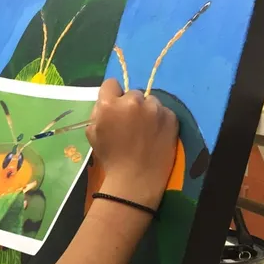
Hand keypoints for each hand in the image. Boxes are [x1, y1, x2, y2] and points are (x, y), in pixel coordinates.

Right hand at [86, 78, 177, 209]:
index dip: (111, 95)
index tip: (114, 108)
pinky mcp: (171, 117)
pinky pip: (163, 111)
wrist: (135, 179)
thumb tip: (108, 104)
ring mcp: (154, 108)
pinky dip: (160, 120)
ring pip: (149, 101)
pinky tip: (156, 135)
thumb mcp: (92, 133)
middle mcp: (132, 100)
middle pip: (131, 93)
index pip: (110, 84)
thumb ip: (99, 113)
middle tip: (130, 123)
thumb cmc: (110, 158)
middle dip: (130, 105)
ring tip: (145, 130)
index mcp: (109, 104)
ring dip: (146, 111)